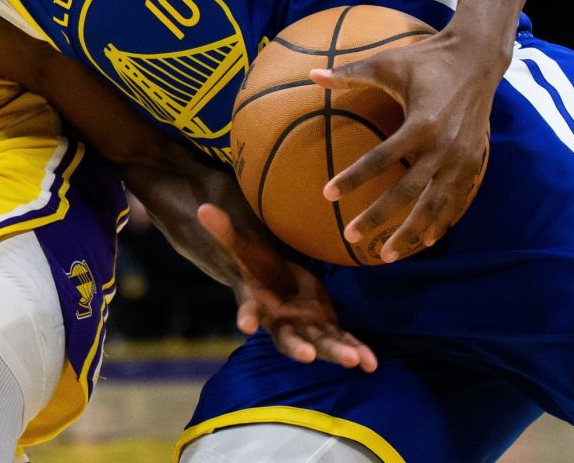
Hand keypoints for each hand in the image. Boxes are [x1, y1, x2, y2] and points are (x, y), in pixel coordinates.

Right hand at [197, 204, 377, 371]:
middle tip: (309, 356)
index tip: (244, 325)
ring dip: (336, 353)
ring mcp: (304, 328)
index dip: (245, 316)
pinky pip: (341, 341)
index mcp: (257, 304)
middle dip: (298, 347)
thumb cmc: (254, 263)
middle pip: (287, 339)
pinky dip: (356, 351)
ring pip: (320, 344)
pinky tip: (371, 364)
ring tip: (354, 361)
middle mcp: (279, 323)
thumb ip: (224, 231)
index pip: (247, 310)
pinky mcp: (324, 327)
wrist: (274, 281)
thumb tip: (202, 208)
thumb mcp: (241, 245)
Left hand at [309, 28, 499, 261]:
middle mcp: (444, 147)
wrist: (477, 58)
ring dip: (410, 232)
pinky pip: (457, 201)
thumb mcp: (387, 63)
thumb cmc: (427, 58)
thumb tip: (312, 74)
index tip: (327, 195)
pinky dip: (441, 222)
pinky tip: (426, 241)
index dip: (352, 178)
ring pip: (434, 206)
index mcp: (422, 124)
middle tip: (350, 235)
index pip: (381, 159)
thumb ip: (350, 73)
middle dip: (378, 217)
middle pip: (407, 193)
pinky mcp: (473, 162)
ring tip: (387, 255)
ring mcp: (461, 159)